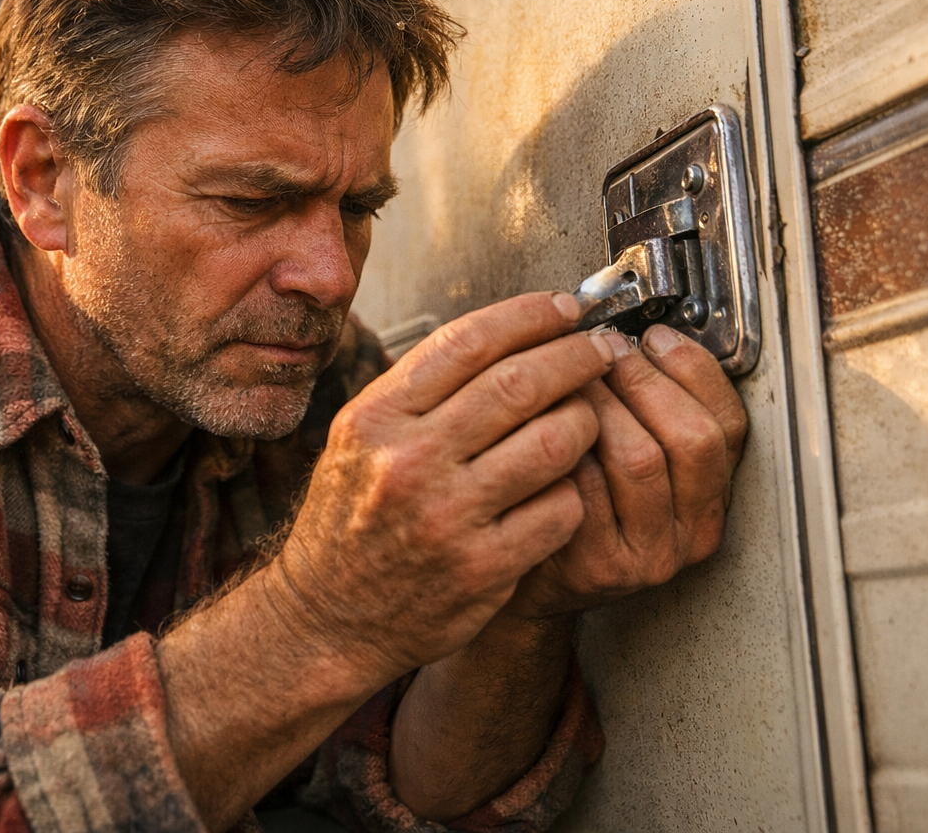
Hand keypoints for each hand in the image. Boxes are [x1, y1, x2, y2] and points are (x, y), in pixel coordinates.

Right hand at [265, 292, 615, 681]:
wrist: (328, 617)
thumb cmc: (350, 519)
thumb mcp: (359, 439)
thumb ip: (419, 389)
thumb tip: (503, 332)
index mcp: (377, 418)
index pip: (468, 342)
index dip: (530, 316)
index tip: (565, 310)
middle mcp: (409, 462)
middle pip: (519, 384)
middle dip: (575, 357)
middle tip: (600, 350)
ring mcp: (448, 518)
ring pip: (552, 443)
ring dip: (585, 419)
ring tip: (588, 415)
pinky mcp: (483, 569)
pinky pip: (560, 510)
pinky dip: (577, 489)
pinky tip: (571, 483)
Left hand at [503, 323, 747, 617]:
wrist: (527, 573)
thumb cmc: (576, 499)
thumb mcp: (628, 455)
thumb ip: (648, 409)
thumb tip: (639, 334)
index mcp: (711, 497)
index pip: (728, 424)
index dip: (692, 370)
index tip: (654, 337)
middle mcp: (691, 532)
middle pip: (692, 438)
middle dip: (645, 381)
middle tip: (603, 353)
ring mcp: (649, 555)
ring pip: (641, 458)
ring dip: (602, 406)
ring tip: (571, 383)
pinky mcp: (601, 567)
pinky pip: (588, 488)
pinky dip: (566, 447)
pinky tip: (544, 427)